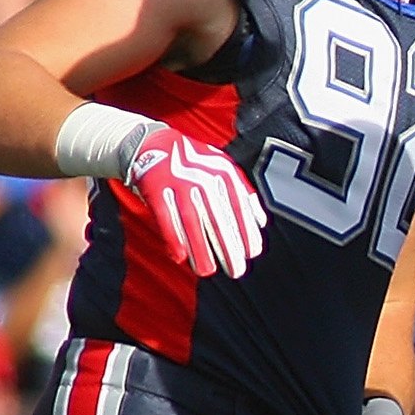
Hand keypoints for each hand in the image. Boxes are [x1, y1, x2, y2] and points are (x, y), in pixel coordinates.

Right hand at [123, 128, 267, 279]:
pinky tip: (179, 257)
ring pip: (193, 223)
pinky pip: (166, 219)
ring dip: (200, 251)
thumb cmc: (193, 162)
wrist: (153, 143)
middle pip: (218, 219)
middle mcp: (202, 176)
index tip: (252, 253)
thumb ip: (243, 192)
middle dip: (229, 248)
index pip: (240, 207)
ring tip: (207, 271)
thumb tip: (261, 222)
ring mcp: (178, 182)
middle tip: (236, 270)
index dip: (247, 232)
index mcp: (222, 172)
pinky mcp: (156, 188)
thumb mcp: (222, 168)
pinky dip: (173, 239)